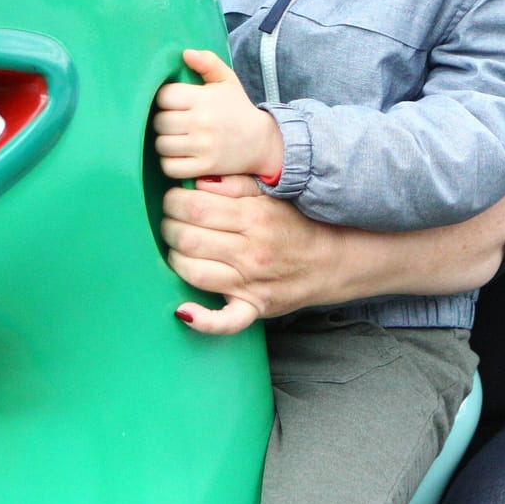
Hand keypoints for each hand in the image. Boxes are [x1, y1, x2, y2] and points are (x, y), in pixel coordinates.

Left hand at [152, 49, 284, 181]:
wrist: (261, 142)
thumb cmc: (237, 108)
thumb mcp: (227, 80)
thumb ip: (208, 62)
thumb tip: (186, 53)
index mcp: (204, 98)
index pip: (164, 96)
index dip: (165, 99)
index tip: (173, 102)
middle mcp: (202, 121)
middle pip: (160, 122)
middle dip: (163, 121)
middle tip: (173, 121)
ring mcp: (203, 146)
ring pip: (162, 145)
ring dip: (165, 142)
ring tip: (175, 138)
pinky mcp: (204, 166)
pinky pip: (170, 167)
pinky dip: (170, 163)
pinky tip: (178, 155)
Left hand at [162, 175, 341, 331]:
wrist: (335, 259)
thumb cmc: (298, 223)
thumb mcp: (272, 193)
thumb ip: (236, 183)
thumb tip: (199, 182)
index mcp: (255, 217)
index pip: (195, 207)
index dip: (174, 201)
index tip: (174, 199)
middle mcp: (251, 251)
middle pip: (188, 238)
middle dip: (170, 226)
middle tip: (172, 221)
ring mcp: (252, 283)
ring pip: (194, 273)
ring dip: (175, 258)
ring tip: (179, 248)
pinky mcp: (255, 308)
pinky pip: (225, 322)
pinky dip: (202, 320)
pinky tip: (183, 311)